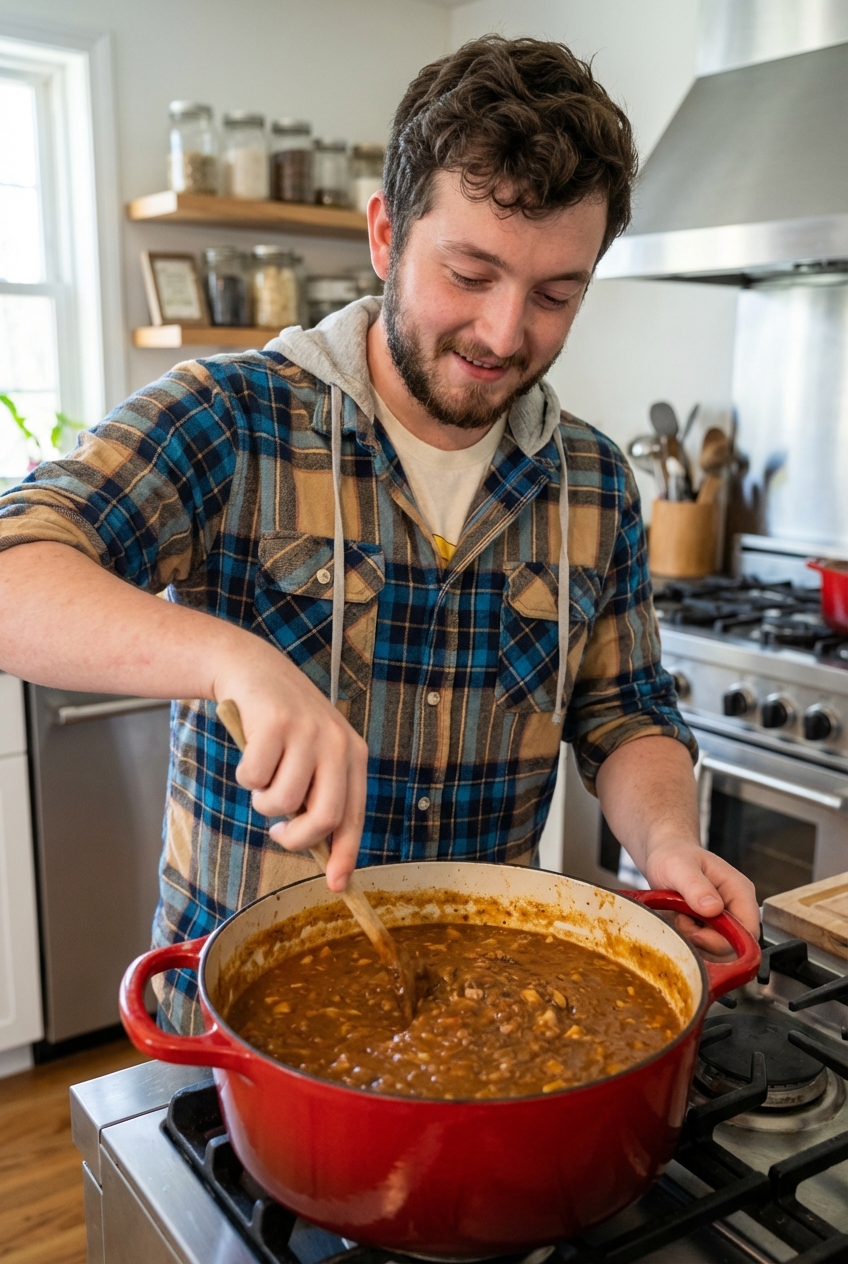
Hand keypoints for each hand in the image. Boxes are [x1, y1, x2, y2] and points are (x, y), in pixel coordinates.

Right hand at [212, 635, 368, 891]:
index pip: (354, 816)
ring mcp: (307, 731)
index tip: (336, 885)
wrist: (254, 671)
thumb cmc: (284, 725)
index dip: (345, 855)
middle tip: (278, 831)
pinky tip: (250, 752)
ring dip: (263, 800)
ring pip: (282, 801)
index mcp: (353, 755)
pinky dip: (245, 775)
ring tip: (263, 775)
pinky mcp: (275, 723)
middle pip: (324, 817)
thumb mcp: (314, 754)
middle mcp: (337, 743)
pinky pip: (254, 777)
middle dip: (295, 838)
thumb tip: (323, 852)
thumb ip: (320, 794)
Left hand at [643, 839, 759, 955]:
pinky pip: (703, 950)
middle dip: (704, 941)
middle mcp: (736, 910)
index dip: (725, 940)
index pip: (749, 931)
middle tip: (681, 920)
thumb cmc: (675, 856)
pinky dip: (687, 942)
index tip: (696, 932)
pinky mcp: (709, 931)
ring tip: (678, 917)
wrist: (663, 857)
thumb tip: (713, 909)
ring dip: (693, 942)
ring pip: (717, 952)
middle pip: (734, 947)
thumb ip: (696, 886)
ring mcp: (723, 922)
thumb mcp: (681, 867)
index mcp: (739, 892)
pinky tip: (677, 922)